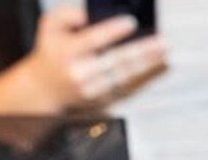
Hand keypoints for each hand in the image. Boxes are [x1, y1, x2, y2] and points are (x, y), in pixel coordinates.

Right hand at [22, 6, 166, 108]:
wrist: (44, 87)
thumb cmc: (51, 49)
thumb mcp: (50, 25)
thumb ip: (69, 14)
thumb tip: (93, 13)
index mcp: (66, 51)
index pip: (92, 40)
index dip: (113, 31)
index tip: (131, 22)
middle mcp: (79, 72)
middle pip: (116, 60)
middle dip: (142, 50)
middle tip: (162, 41)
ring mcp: (92, 88)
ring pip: (125, 74)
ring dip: (148, 63)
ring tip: (164, 51)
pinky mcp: (101, 99)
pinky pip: (127, 85)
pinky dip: (144, 74)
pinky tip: (157, 64)